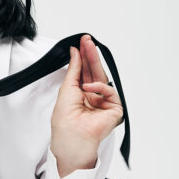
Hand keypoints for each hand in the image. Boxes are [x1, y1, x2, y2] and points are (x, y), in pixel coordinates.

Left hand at [50, 34, 123, 170]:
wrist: (72, 138)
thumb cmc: (65, 121)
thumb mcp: (67, 89)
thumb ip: (74, 69)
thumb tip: (75, 52)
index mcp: (80, 95)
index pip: (83, 73)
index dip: (83, 58)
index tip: (82, 43)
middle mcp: (92, 98)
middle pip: (93, 72)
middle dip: (90, 55)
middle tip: (88, 40)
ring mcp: (103, 104)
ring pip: (102, 78)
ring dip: (94, 61)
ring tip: (88, 48)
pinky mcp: (114, 109)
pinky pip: (109, 91)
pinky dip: (99, 87)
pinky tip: (89, 87)